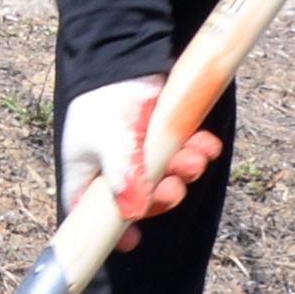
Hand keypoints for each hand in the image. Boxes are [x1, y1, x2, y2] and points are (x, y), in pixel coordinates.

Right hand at [55, 74, 217, 248]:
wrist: (126, 52)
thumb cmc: (105, 99)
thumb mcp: (111, 141)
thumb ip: (123, 176)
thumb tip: (133, 214)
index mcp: (87, 173)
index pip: (91, 215)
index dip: (110, 232)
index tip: (132, 242)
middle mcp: (112, 168)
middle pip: (139, 200)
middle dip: (163, 196)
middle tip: (176, 187)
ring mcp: (140, 153)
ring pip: (166, 177)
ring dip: (185, 171)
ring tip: (196, 156)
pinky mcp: (163, 136)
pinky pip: (182, 153)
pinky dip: (196, 150)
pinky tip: (207, 144)